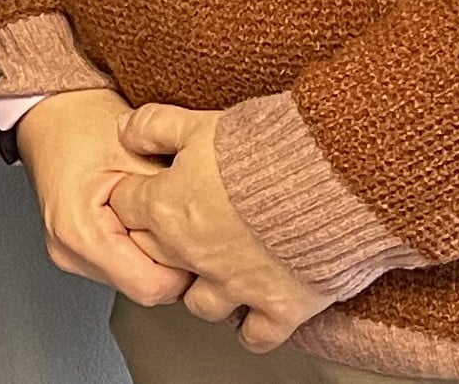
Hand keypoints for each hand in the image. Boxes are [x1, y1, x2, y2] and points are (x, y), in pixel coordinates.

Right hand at [11, 89, 193, 306]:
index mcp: (79, 233)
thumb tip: (214, 234)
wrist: (54, 113)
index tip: (196, 236)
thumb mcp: (141, 157)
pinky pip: (126, 269)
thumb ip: (173, 200)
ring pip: (138, 282)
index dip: (183, 266)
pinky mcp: (78, 253)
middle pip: (146, 288)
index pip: (152, 287)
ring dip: (158, 257)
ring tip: (160, 215)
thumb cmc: (86, 125)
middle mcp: (69, 252)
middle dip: (172, 261)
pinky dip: (143, 250)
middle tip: (183, 221)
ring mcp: (70, 256)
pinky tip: (144, 220)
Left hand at [107, 103, 329, 349]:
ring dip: (203, 289)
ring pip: (199, 304)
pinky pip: (255, 335)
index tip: (147, 190)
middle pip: (154, 258)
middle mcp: (195, 254)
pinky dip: (252, 327)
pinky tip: (254, 311)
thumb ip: (154, 126)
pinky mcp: (280, 306)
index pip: (124, 208)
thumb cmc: (271, 147)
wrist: (334, 179)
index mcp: (168, 208)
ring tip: (215, 271)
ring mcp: (236, 285)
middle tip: (178, 228)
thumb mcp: (200, 122)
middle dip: (159, 243)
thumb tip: (124, 132)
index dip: (135, 196)